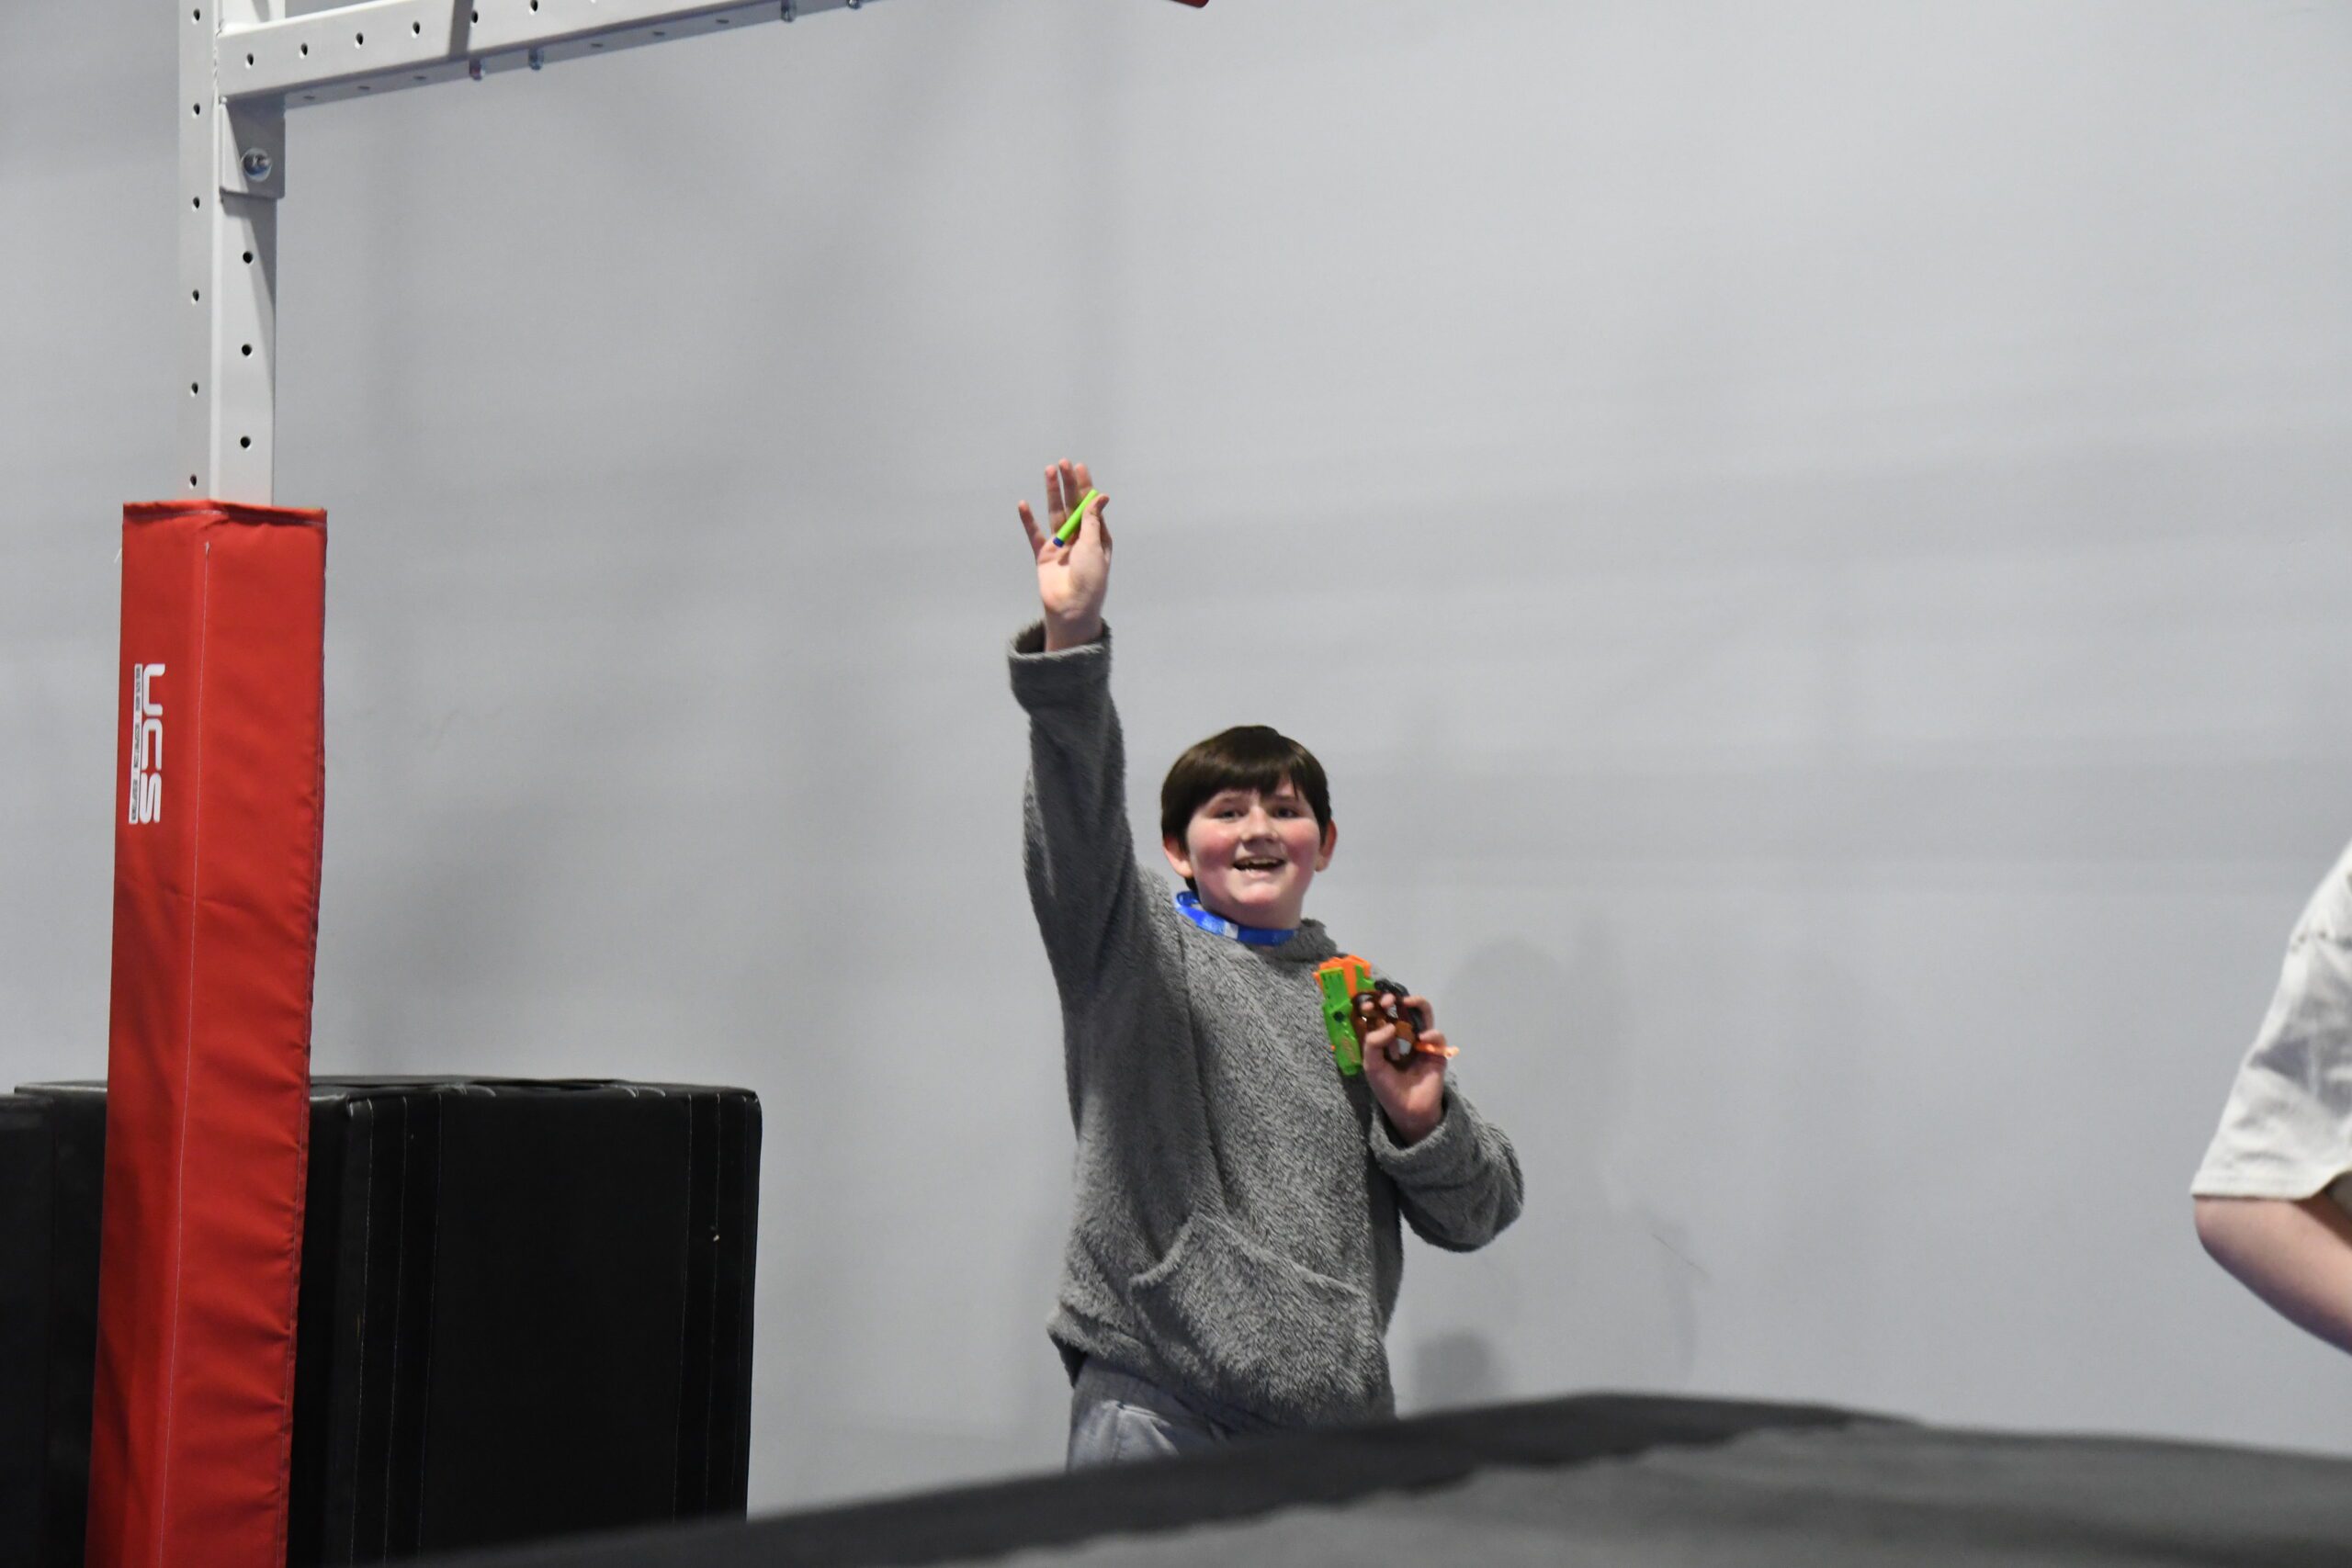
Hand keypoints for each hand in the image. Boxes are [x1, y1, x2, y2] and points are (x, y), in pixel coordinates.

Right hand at [1017, 458, 1111, 650]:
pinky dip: (1028, 520)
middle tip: (1062, 463)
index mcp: (1097, 536)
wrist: (1071, 607)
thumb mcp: (1095, 545)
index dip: (1085, 486)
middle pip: (1072, 505)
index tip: (1080, 468)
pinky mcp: (1043, 555)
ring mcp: (1060, 546)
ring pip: (1054, 514)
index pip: (1090, 506)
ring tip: (1048, 472)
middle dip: (1067, 484)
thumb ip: (1092, 520)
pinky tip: (1024, 504)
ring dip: (1051, 493)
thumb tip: (1100, 496)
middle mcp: (1079, 538)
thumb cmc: (1090, 578)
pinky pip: (1034, 534)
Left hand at [1362, 994, 1447, 1144]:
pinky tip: (1422, 1039)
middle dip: (1395, 1001)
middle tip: (1389, 1001)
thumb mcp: (1372, 1066)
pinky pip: (1437, 1036)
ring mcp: (1421, 1042)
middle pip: (1402, 1010)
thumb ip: (1373, 1043)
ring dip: (1418, 1004)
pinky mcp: (1437, 1051)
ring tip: (1410, 1002)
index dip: (1374, 1007)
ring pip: (1424, 1015)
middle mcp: (1403, 1037)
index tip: (1368, 1005)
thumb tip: (1389, 1025)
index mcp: (1385, 1040)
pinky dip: (1430, 1034)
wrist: (1408, 1111)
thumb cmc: (1387, 1088)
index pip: (1380, 1016)